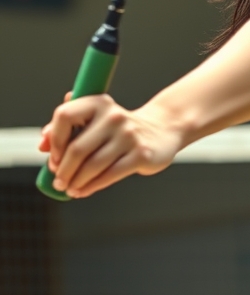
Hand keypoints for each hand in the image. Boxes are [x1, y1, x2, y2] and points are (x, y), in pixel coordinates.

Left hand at [38, 94, 183, 197]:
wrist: (161, 131)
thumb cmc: (119, 129)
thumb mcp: (95, 120)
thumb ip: (67, 128)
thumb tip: (42, 145)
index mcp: (98, 103)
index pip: (65, 116)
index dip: (54, 141)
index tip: (53, 159)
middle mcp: (114, 116)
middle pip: (77, 148)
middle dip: (64, 170)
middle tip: (58, 182)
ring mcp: (129, 135)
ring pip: (93, 165)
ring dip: (76, 182)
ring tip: (69, 189)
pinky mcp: (141, 154)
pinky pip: (110, 175)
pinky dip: (92, 186)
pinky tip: (83, 191)